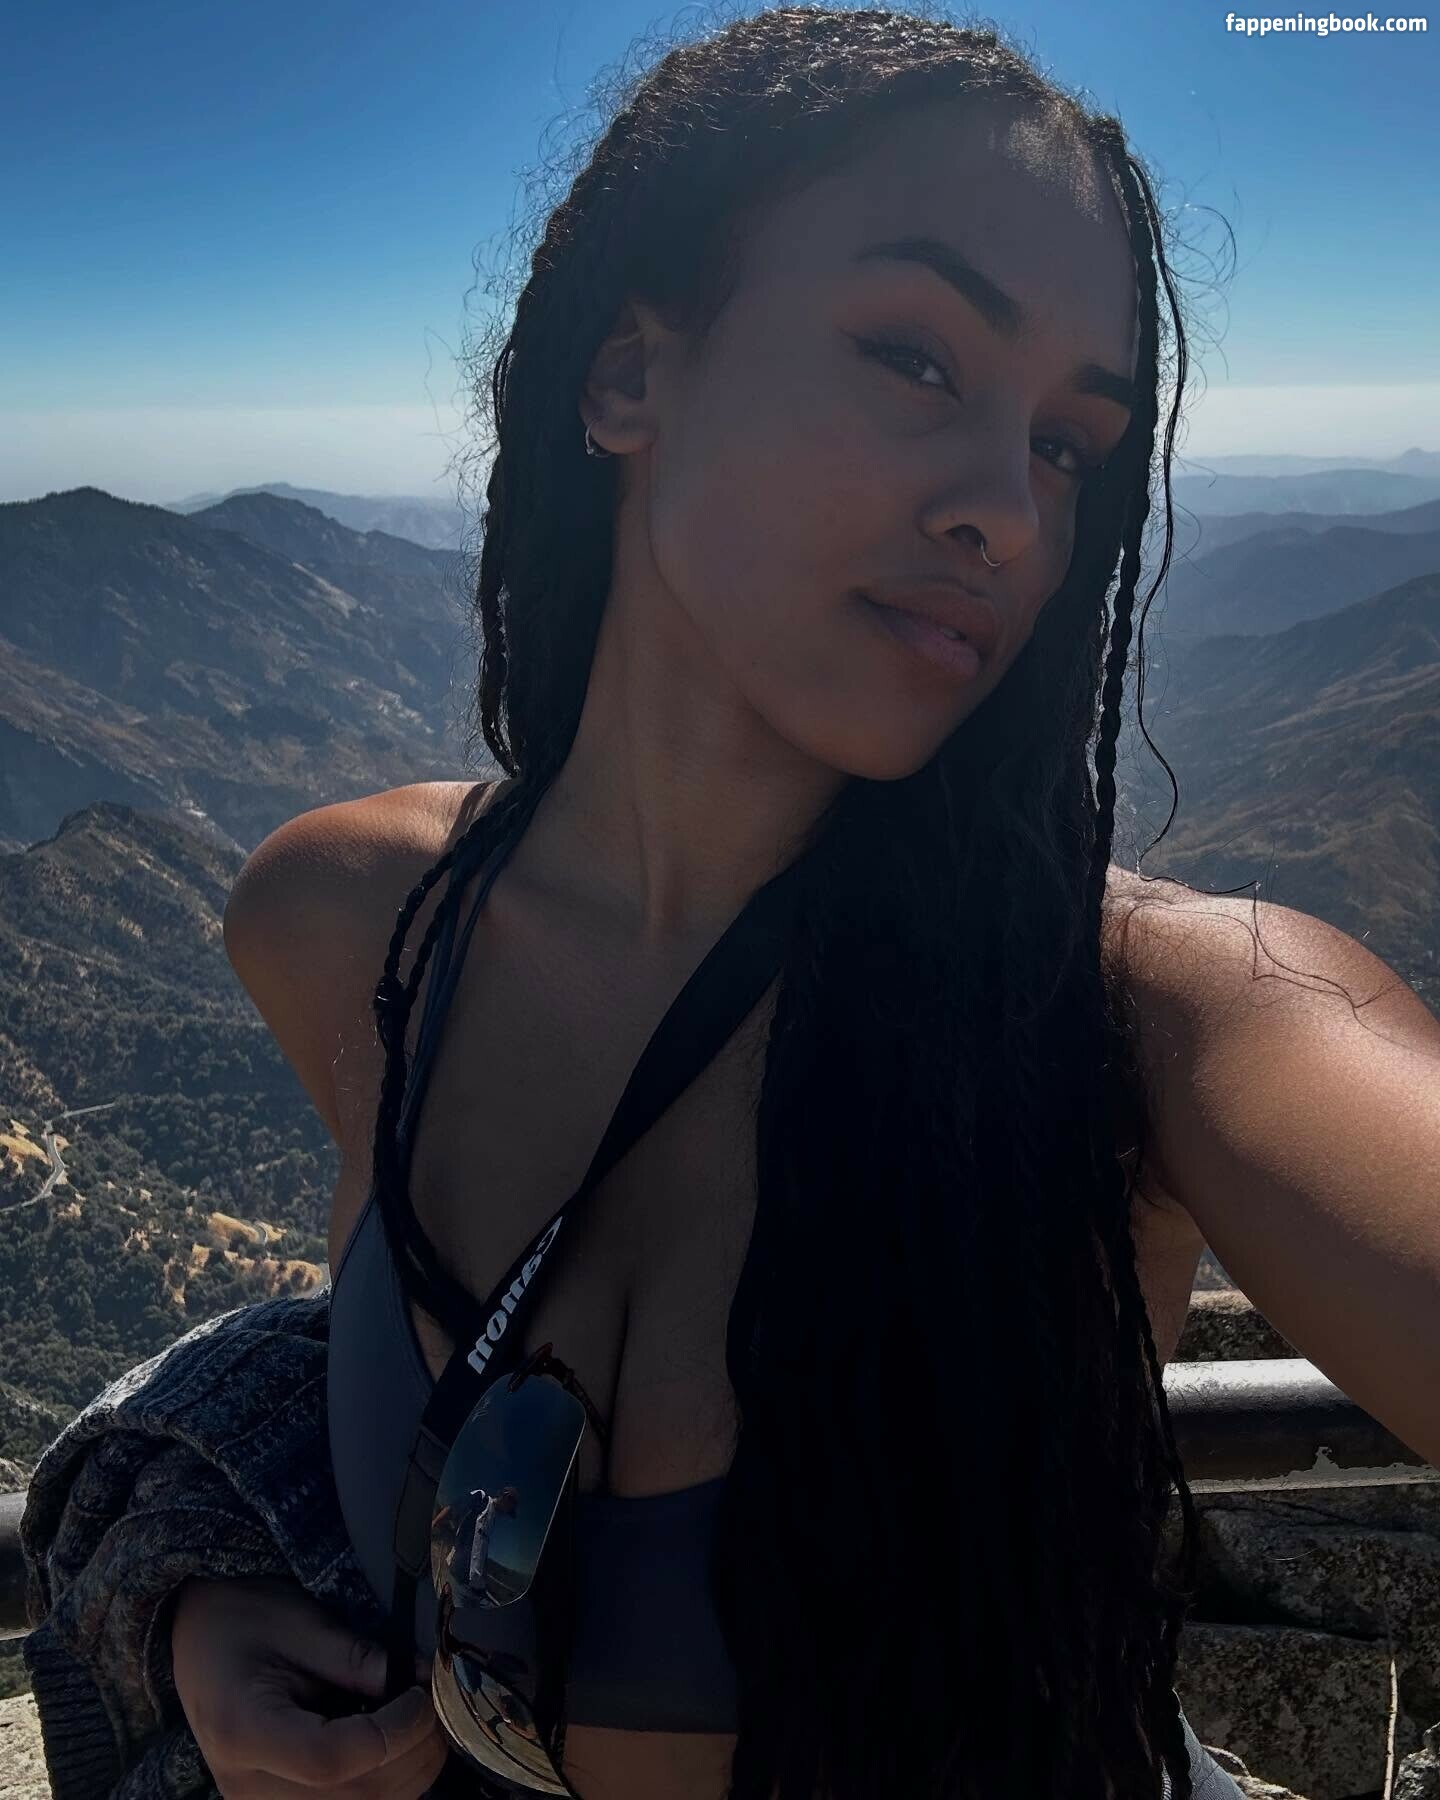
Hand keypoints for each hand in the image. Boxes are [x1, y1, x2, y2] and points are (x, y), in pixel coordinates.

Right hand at [170, 1573, 447, 1796]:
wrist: (196, 1640)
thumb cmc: (243, 1620)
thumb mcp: (299, 1622)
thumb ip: (357, 1657)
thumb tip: (420, 1678)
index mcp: (245, 1731)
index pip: (330, 1760)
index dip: (392, 1733)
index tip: (421, 1694)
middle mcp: (249, 1787)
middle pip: (355, 1798)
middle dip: (413, 1752)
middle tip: (434, 1703)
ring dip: (407, 1773)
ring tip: (419, 1721)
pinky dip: (384, 1783)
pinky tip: (392, 1743)